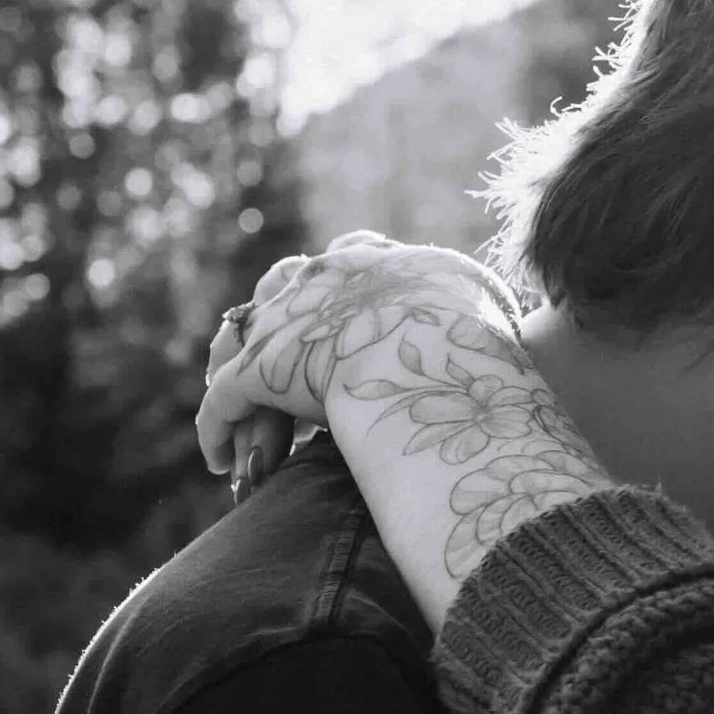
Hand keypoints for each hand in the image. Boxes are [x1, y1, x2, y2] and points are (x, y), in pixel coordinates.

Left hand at [197, 233, 499, 496]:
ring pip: (237, 339)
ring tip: (234, 406)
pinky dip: (216, 430)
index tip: (340, 301)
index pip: (349, 254)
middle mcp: (321, 277)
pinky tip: (217, 460)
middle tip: (279, 351)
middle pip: (281, 284)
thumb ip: (479, 308)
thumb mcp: (488, 306)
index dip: (340, 277)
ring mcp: (286, 321)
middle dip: (277, 314)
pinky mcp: (260, 373)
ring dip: (230, 368)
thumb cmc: (476, 339)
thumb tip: (496, 323)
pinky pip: (223, 401)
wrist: (437, 354)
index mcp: (377, 262)